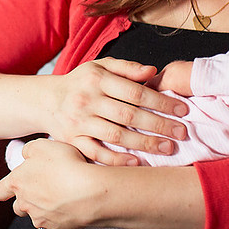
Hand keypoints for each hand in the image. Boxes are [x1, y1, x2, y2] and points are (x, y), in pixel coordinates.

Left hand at [0, 138, 96, 228]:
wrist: (91, 191)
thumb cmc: (66, 165)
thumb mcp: (42, 145)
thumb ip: (29, 150)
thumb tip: (26, 156)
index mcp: (17, 183)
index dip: (4, 189)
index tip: (12, 186)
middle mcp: (25, 204)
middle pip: (18, 207)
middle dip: (26, 200)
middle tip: (42, 189)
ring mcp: (41, 219)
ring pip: (36, 216)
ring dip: (43, 209)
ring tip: (60, 196)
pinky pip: (55, 224)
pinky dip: (60, 216)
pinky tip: (71, 205)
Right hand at [46, 57, 186, 165]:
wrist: (46, 100)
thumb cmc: (80, 83)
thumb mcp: (100, 67)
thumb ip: (126, 68)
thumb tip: (153, 71)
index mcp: (97, 79)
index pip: (135, 91)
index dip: (161, 101)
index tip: (182, 110)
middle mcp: (87, 100)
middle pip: (128, 115)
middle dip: (159, 125)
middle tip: (182, 133)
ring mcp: (79, 122)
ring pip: (115, 135)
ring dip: (144, 143)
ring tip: (167, 148)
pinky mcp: (73, 141)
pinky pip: (96, 153)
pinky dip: (117, 159)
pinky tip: (137, 162)